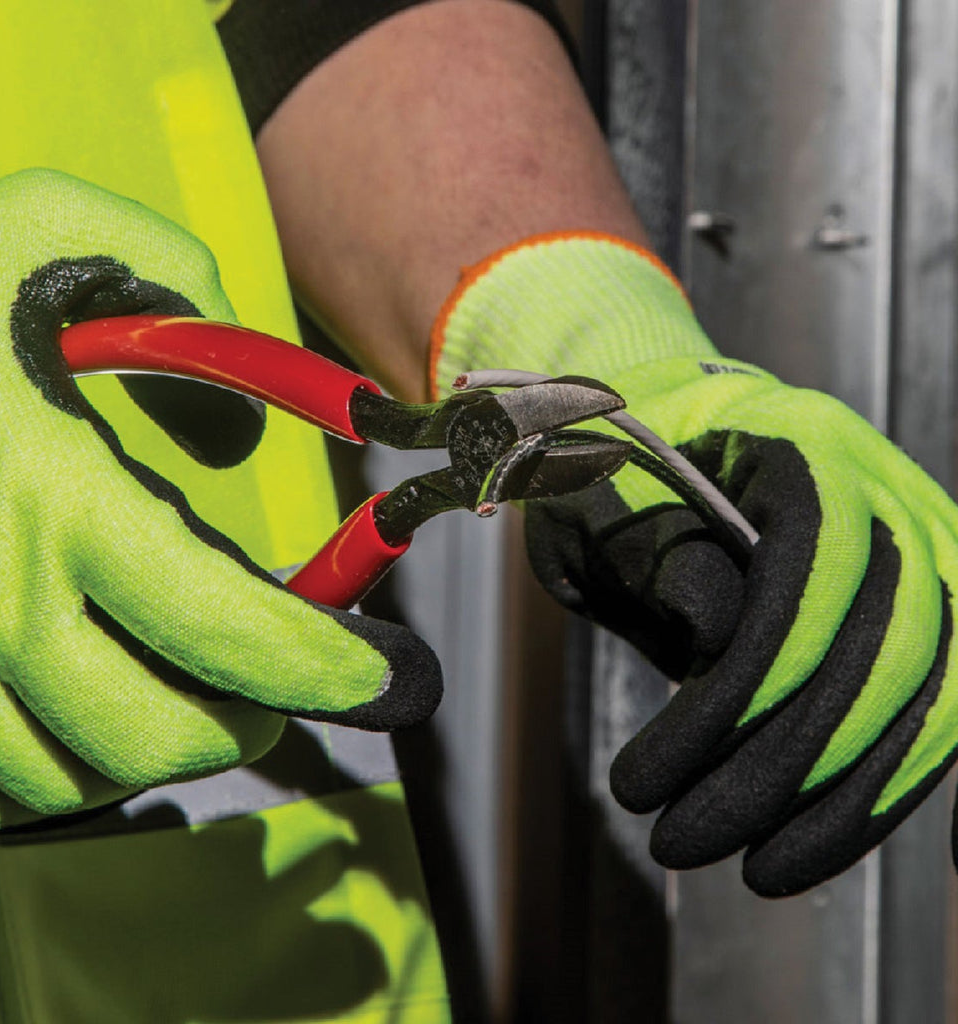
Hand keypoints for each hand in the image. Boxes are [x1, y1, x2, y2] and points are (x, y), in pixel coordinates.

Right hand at [0, 169, 440, 830]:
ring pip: (73, 778)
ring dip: (164, 748)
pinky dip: (61, 777)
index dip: (330, 668)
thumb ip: (186, 301)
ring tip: (198, 692)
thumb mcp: (58, 231)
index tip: (393, 678)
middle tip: (285, 680)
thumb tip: (241, 441)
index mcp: (53, 494)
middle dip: (250, 717)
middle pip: (157, 733)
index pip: (228, 627)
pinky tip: (90, 722)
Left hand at [433, 232, 957, 895]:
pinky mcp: (922, 608)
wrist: (662, 438)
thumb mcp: (597, 498)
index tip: (657, 772)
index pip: (811, 573)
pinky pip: (930, 708)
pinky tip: (803, 847)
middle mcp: (886, 486)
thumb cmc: (616, 466)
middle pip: (885, 643)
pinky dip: (873, 788)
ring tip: (744, 869)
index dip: (747, 690)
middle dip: (783, 764)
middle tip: (679, 842)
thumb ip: (652, 549)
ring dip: (837, 799)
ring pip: (928, 690)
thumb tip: (726, 641)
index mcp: (801, 438)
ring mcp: (922, 545)